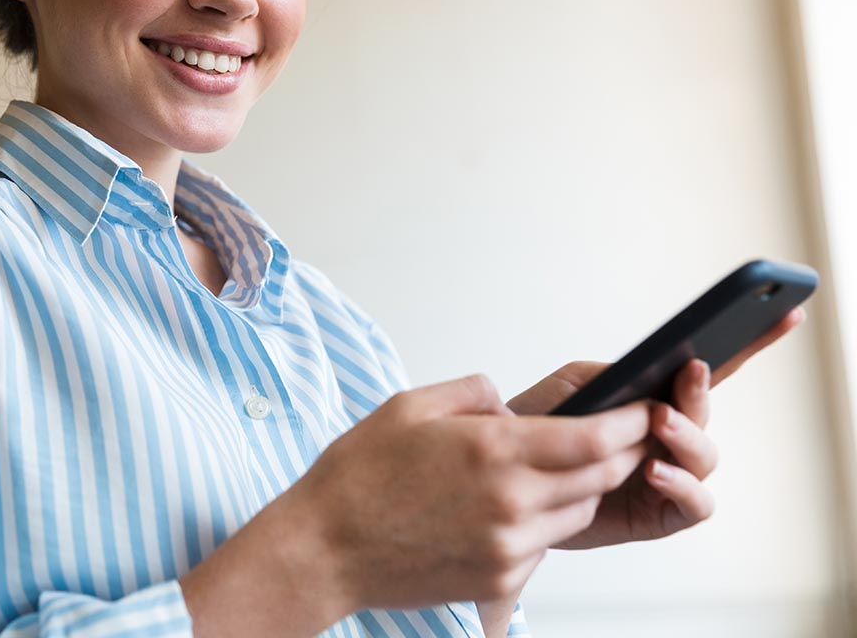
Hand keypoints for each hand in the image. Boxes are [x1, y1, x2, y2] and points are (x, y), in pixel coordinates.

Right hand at [286, 374, 650, 613]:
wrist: (326, 548)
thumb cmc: (359, 474)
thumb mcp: (410, 405)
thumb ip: (472, 392)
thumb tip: (506, 402)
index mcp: (492, 450)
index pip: (593, 438)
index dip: (630, 423)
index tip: (643, 410)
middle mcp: (511, 501)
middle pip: (600, 477)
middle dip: (620, 453)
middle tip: (620, 435)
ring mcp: (508, 545)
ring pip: (579, 513)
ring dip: (581, 488)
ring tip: (551, 469)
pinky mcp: (499, 578)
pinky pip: (546, 545)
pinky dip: (544, 523)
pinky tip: (509, 508)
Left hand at [507, 307, 804, 548]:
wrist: (506, 476)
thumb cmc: (539, 424)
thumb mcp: (576, 384)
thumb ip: (620, 376)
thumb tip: (658, 383)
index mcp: (654, 395)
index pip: (710, 371)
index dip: (752, 343)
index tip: (784, 312)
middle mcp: (669, 433)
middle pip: (706, 410)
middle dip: (699, 390)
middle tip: (688, 371)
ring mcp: (669, 472)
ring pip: (705, 454)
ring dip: (687, 434)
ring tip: (658, 422)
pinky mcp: (659, 513)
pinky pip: (694, 503)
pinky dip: (682, 484)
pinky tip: (653, 470)